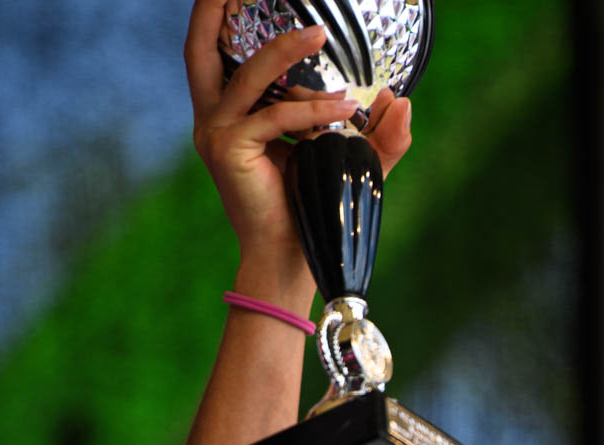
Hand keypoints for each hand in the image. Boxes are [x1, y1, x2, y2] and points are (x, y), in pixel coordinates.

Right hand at [184, 1, 415, 295]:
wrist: (290, 261)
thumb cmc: (311, 213)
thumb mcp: (347, 163)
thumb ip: (377, 134)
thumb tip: (402, 100)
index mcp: (230, 117)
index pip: (217, 57)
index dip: (221, 20)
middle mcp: (213, 120)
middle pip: (202, 49)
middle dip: (213, 9)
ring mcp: (215, 134)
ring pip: (253, 76)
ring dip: (287, 50)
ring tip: (320, 34)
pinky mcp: (229, 149)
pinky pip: (276, 115)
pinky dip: (313, 109)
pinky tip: (345, 109)